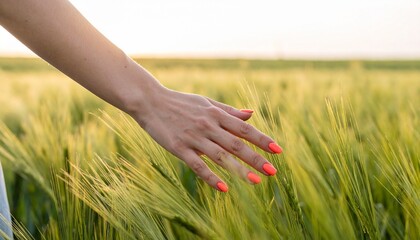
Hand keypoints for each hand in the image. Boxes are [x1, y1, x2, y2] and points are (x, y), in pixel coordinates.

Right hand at [131, 86, 282, 191]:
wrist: (150, 101)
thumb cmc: (180, 102)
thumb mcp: (206, 102)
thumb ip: (228, 111)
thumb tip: (251, 114)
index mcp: (216, 114)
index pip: (244, 128)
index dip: (261, 139)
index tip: (277, 150)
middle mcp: (208, 126)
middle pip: (236, 144)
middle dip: (256, 158)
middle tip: (272, 171)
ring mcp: (194, 137)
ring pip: (221, 156)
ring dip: (239, 170)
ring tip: (256, 181)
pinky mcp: (179, 148)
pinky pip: (198, 165)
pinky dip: (211, 177)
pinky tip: (224, 188)